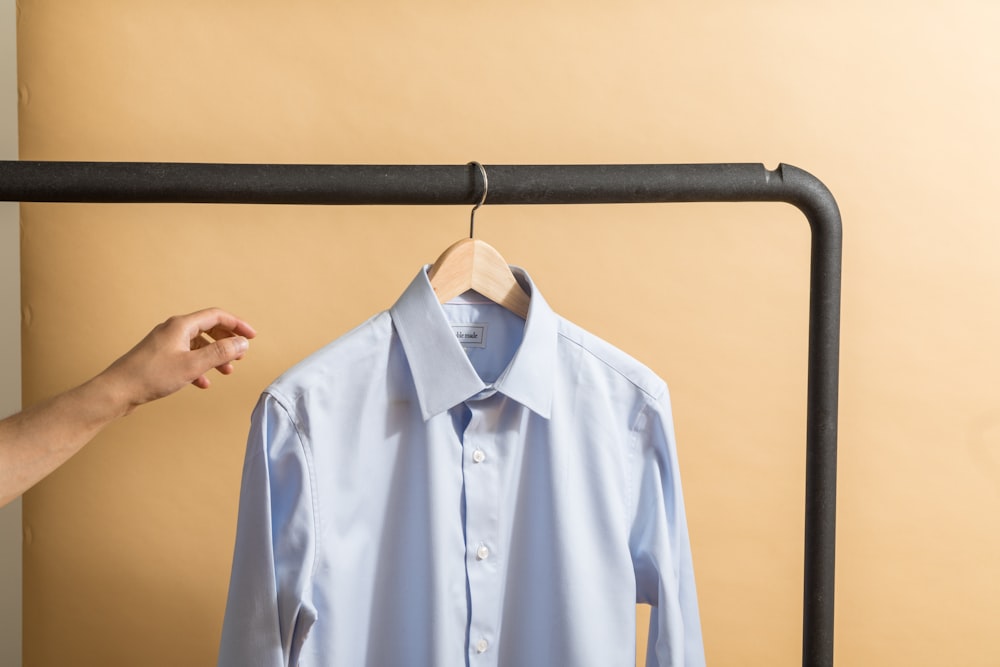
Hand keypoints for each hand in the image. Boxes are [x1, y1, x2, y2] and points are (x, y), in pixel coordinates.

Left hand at [98, 308, 257, 412]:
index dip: (237, 325)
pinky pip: (186, 357)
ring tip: (226, 371)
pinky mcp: (159, 358)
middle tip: (240, 355)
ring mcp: (165, 343)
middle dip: (226, 342)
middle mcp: (173, 330)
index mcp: (181, 326)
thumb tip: (242, 344)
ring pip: (197, 345)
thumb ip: (220, 353)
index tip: (251, 337)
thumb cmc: (151, 376)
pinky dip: (198, 367)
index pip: (216, 316)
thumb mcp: (192, 365)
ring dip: (214, 357)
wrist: (117, 391)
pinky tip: (202, 383)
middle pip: (208, 328)